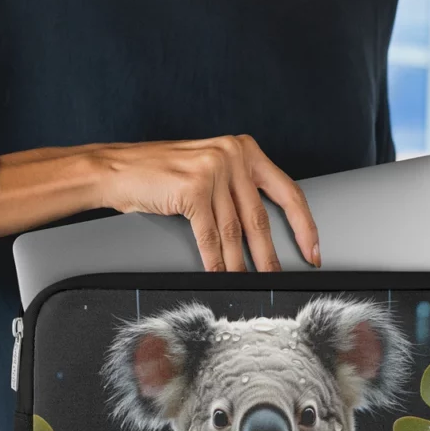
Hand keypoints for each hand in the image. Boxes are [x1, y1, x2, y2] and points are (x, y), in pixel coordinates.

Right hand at [92, 133, 320, 271]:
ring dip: (241, 264)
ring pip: (234, 231)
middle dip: (270, 254)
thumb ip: (236, 189)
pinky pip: (209, 236)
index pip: (287, 190)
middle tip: (278, 276)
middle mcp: (232, 155)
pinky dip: (214, 260)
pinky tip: (219, 274)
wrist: (117, 169)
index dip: (303, 224)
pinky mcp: (193, 189)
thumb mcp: (208, 169)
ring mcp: (213, 170)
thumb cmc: (160, 172)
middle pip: (260, 216)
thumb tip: (261, 231)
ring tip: (248, 282)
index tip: (312, 248)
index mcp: (244, 149)